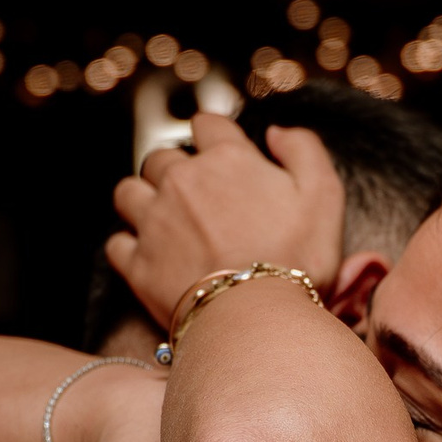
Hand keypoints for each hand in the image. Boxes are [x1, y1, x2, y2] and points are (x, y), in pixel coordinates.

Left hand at [105, 113, 345, 331]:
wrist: (259, 317)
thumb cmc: (297, 258)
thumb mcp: (324, 194)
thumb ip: (303, 150)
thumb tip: (275, 132)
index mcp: (226, 159)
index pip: (207, 124)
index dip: (213, 135)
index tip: (221, 152)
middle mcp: (182, 181)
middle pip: (160, 157)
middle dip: (173, 170)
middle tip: (194, 196)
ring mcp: (154, 222)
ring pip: (128, 193)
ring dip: (142, 200)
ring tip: (162, 220)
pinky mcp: (138, 264)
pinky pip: (117, 244)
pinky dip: (129, 247)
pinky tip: (147, 256)